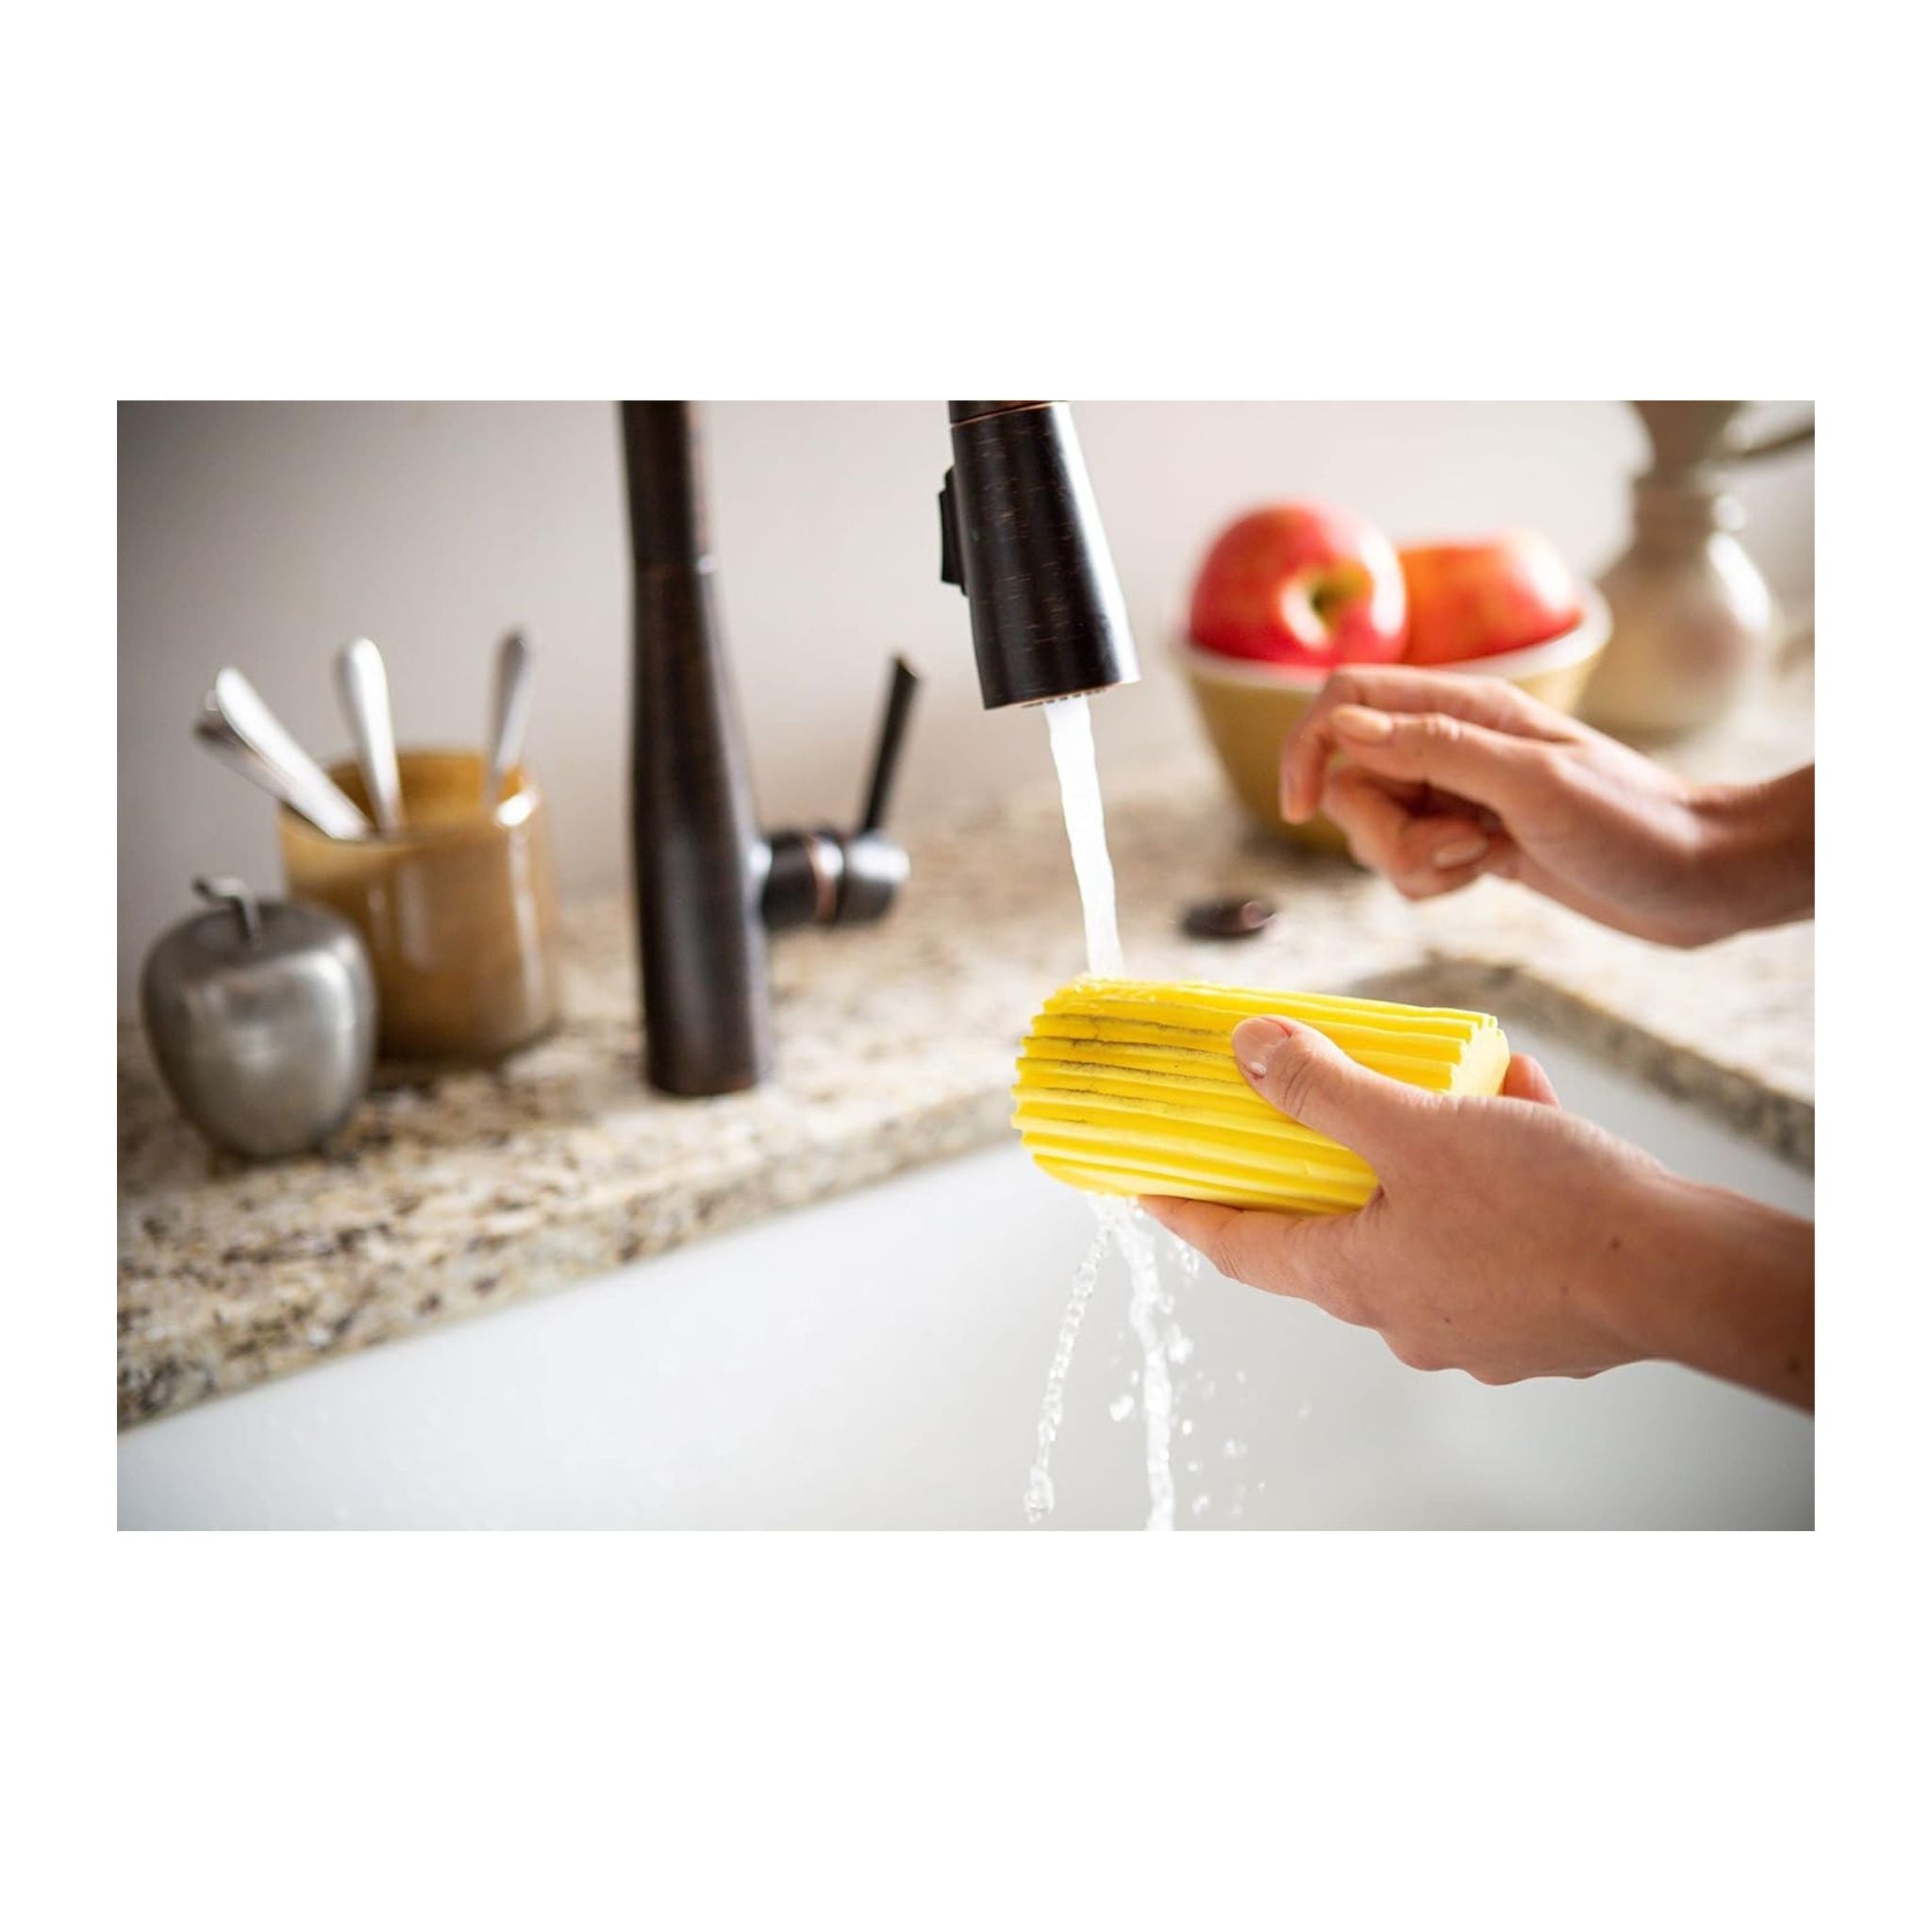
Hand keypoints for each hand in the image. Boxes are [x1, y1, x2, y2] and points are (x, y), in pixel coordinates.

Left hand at [1141, 1016, 1813, 1406]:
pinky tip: (1518, 1106)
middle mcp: (1402, 1315)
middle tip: (1308, 1111)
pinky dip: (1490, 1169)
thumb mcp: (1416, 1128)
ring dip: (1420, 1153)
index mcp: (1354, 1280)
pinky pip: (1491, 1230)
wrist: (1682, 1273)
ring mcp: (1472, 1322)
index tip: (1149, 1187)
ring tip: (1443, 1086)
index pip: (1240, 1248)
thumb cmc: (1543, 1208)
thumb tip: (1248, 1049)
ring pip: (1420, 1220)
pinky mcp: (1536, 1316)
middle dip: (1322, 1164)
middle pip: (1331, 1231)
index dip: (1190, 1211)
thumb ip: (1324, 1089)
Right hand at [1278, 666, 1812, 945]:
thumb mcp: (1531, 783)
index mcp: (1463, 708)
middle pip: (1351, 779)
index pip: (1344, 701)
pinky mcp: (1472, 841)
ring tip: (1481, 861)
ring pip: (1374, 828)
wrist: (1702, 876)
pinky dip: (1431, 880)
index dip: (1306, 748)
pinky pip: (1407, 863)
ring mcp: (1460, 794)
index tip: (1300, 808)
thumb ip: (1434, 748)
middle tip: (1454, 847)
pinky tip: (1487, 876)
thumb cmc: (1634, 823)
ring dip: (1410, 861)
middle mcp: (1452, 745)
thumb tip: (1343, 727)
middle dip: (1378, 830)